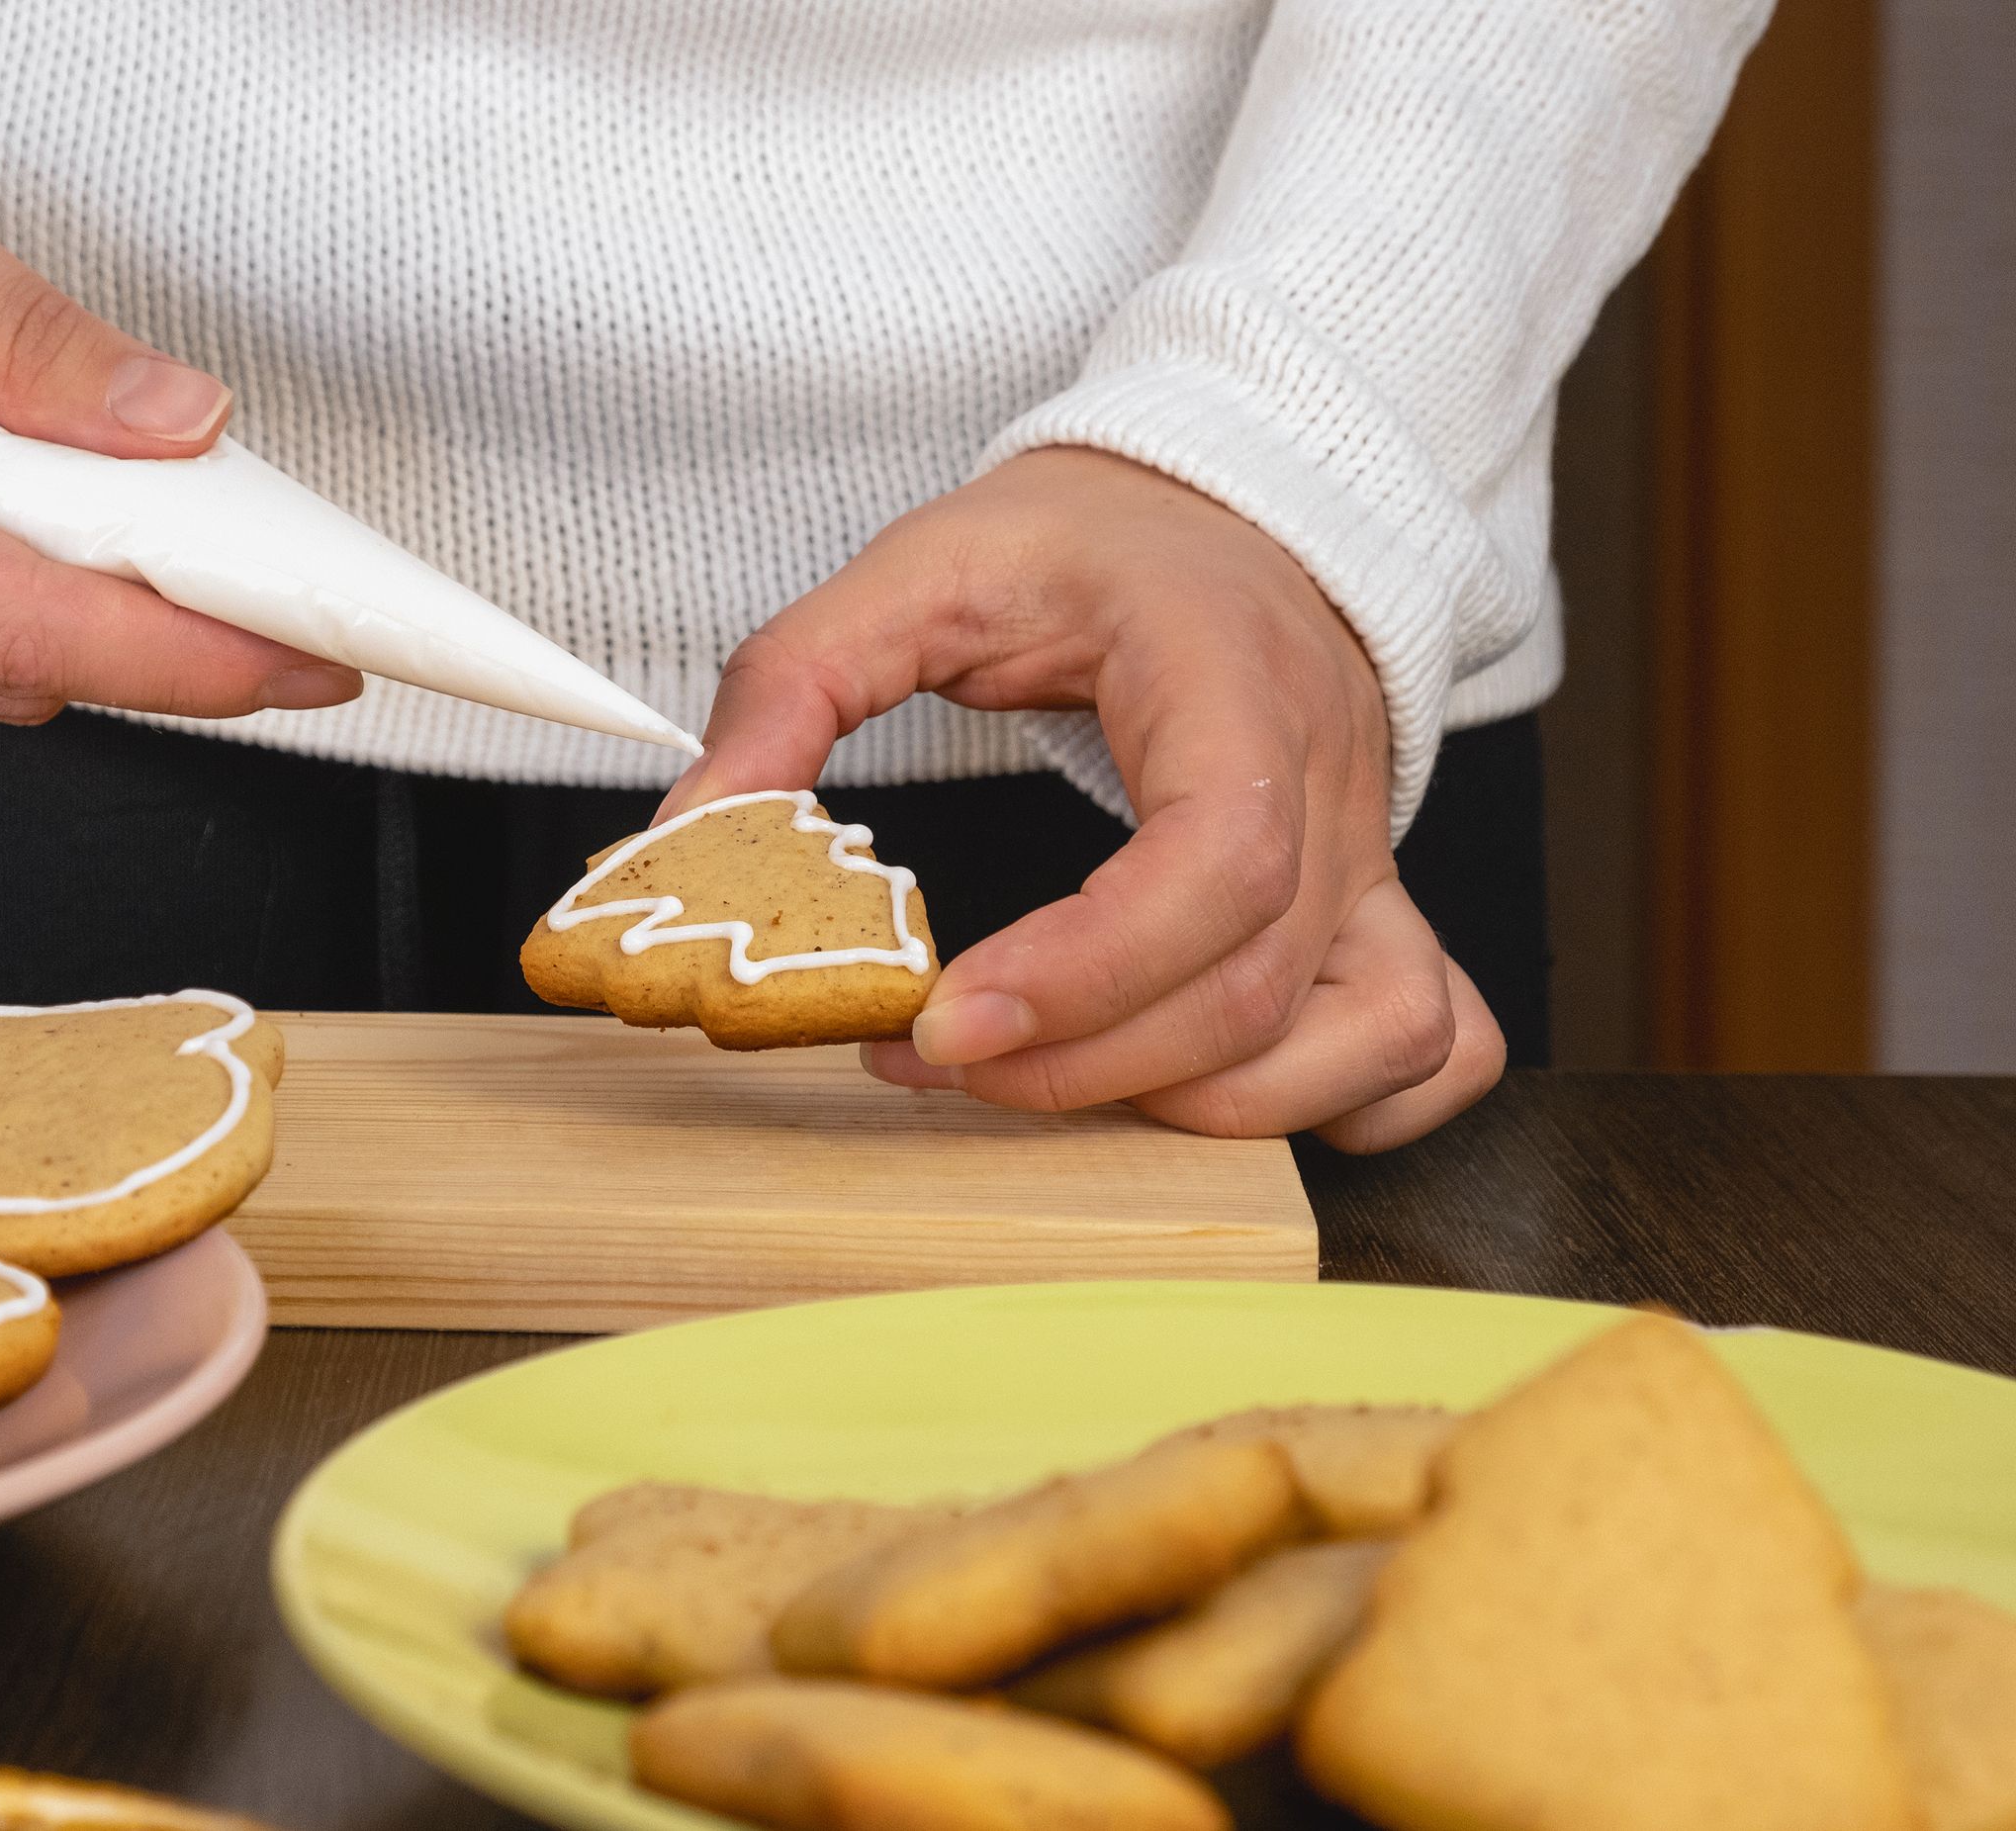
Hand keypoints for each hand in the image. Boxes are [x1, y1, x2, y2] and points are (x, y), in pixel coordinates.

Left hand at [663, 448, 1503, 1151]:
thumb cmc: (1081, 541)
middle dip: (1084, 1064)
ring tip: (1054, 1078)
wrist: (1217, 507)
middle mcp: (1329, 777)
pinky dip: (1347, 1101)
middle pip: (1256, 983)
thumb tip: (693, 832)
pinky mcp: (1382, 900)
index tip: (947, 1023)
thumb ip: (793, 688)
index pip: (1216, 862)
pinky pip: (1441, 1038)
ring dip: (1209, 1105)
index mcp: (1228, 677)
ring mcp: (1377, 851)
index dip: (1089, 973)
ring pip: (1372, 1032)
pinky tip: (1217, 1090)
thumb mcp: (918, 570)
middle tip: (927, 1059)